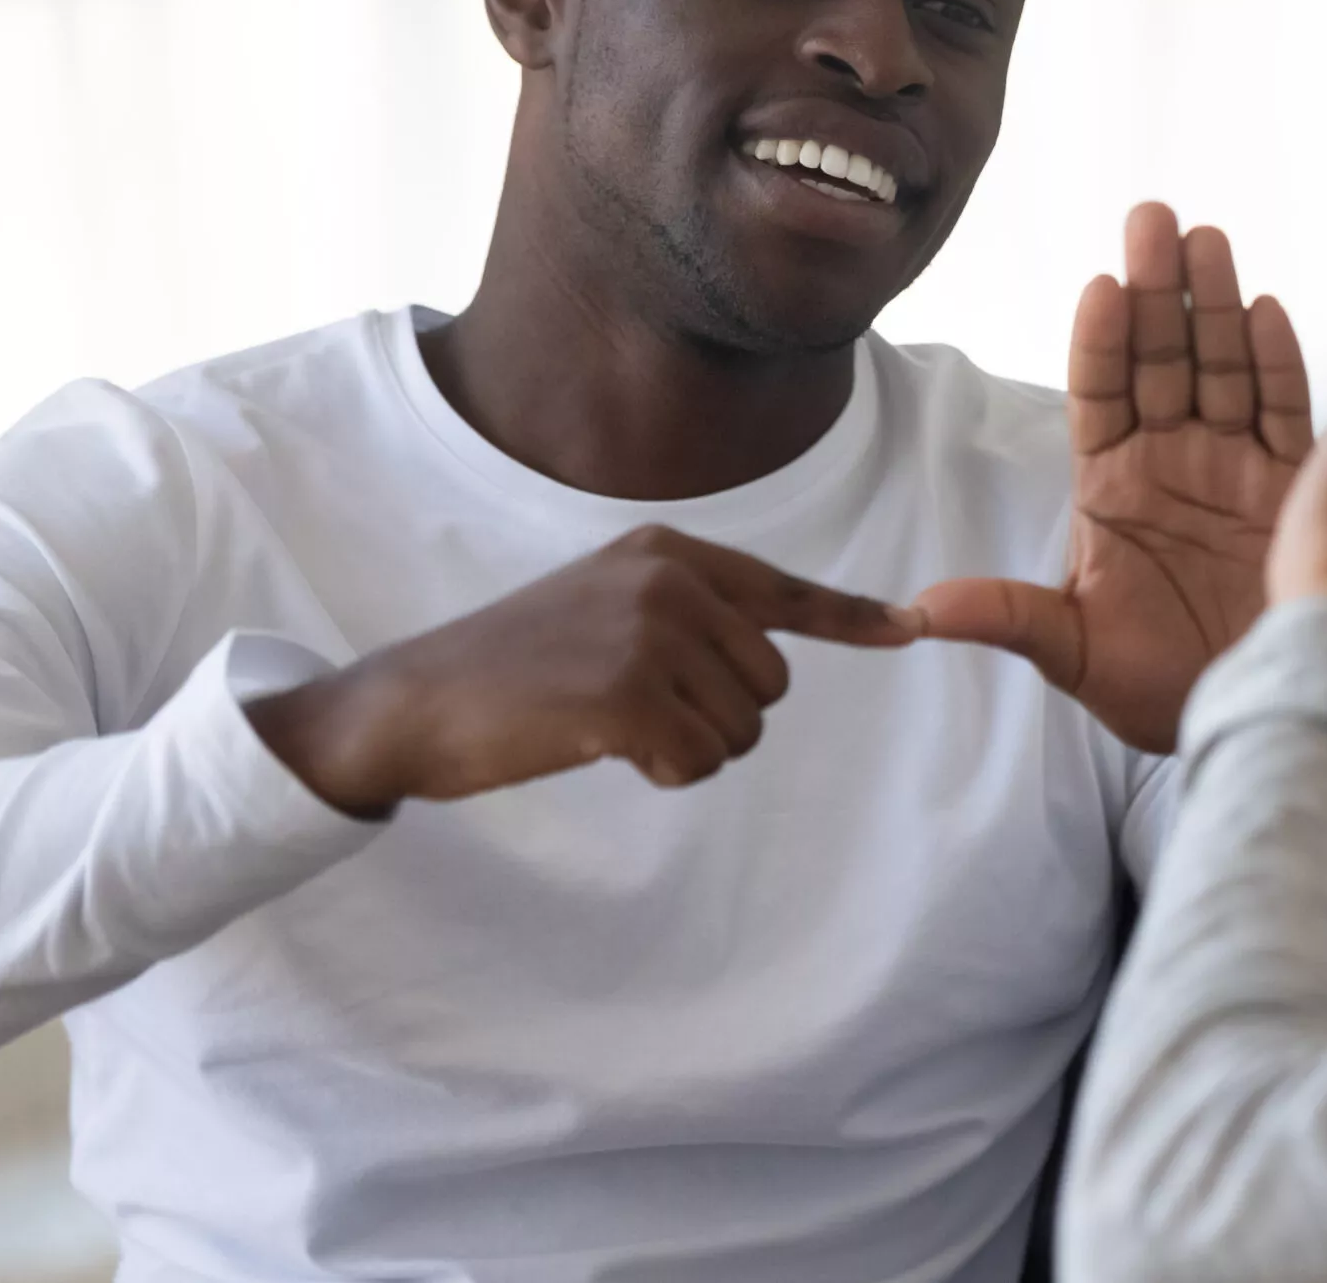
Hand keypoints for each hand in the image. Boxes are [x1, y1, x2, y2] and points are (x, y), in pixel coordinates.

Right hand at [247, 525, 922, 817]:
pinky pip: (698, 762)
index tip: (911, 628)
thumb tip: (773, 653)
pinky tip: (601, 749)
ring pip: (740, 730)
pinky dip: (662, 773)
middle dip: (719, 718)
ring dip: (687, 750)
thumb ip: (690, 616)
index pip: (784, 591)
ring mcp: (647, 633)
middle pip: (771, 684)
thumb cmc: (516, 666)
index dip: (852, 617)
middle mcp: (668, 580)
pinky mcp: (625, 695)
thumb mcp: (607, 606)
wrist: (415, 702)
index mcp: (668, 553)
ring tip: (608, 723)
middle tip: (636, 710)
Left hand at [906, 204, 1311, 753]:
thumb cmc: (1154, 687)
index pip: (1100, 393)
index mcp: (1112, 485)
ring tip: (1206, 241)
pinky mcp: (1292, 486)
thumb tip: (916, 612)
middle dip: (1157, 291)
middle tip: (1152, 220)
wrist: (1253, 716)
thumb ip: (1008, 617)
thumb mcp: (1072, 653)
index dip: (1100, 341)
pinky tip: (1265, 311)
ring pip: (1224, 368)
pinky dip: (1277, 363)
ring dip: (1215, 305)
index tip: (1099, 287)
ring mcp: (1235, 466)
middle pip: (1163, 359)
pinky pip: (1285, 412)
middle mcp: (1174, 459)